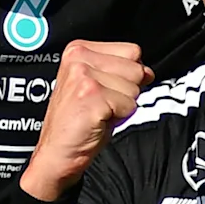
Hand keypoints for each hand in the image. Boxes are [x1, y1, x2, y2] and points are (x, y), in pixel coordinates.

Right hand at [18, 37, 149, 200]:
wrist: (57, 153)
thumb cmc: (75, 123)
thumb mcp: (98, 86)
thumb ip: (121, 72)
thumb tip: (147, 71)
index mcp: (78, 50)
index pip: (132, 50)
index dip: (128, 75)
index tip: (107, 90)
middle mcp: (79, 58)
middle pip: (136, 67)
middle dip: (127, 90)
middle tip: (102, 104)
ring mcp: (84, 76)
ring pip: (134, 88)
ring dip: (122, 106)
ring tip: (99, 112)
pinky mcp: (91, 96)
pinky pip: (129, 106)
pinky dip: (119, 118)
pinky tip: (97, 121)